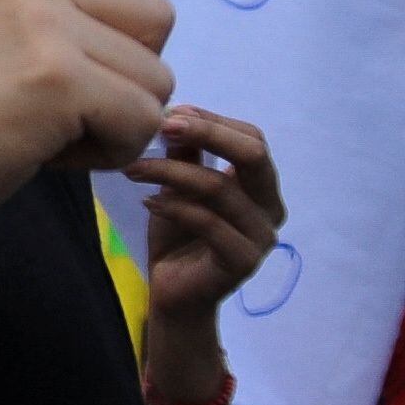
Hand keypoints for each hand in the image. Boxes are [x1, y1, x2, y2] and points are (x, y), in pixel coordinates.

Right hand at [0, 0, 176, 242]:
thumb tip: (131, 21)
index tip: (101, 38)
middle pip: (156, 11)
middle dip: (130, 69)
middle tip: (68, 101)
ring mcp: (42, 19)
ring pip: (157, 75)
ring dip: (119, 117)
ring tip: (52, 130)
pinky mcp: (59, 78)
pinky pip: (143, 119)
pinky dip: (113, 151)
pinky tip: (53, 154)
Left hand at [131, 105, 284, 324]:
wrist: (174, 292)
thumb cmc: (178, 234)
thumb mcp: (178, 184)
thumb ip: (185, 153)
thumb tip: (176, 113)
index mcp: (262, 187)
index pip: (251, 138)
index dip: (213, 120)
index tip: (170, 113)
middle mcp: (271, 209)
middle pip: (252, 154)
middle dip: (206, 132)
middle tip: (162, 125)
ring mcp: (262, 237)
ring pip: (218, 187)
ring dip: (170, 172)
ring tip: (134, 169)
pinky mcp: (244, 261)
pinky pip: (207, 221)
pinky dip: (172, 206)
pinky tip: (148, 202)